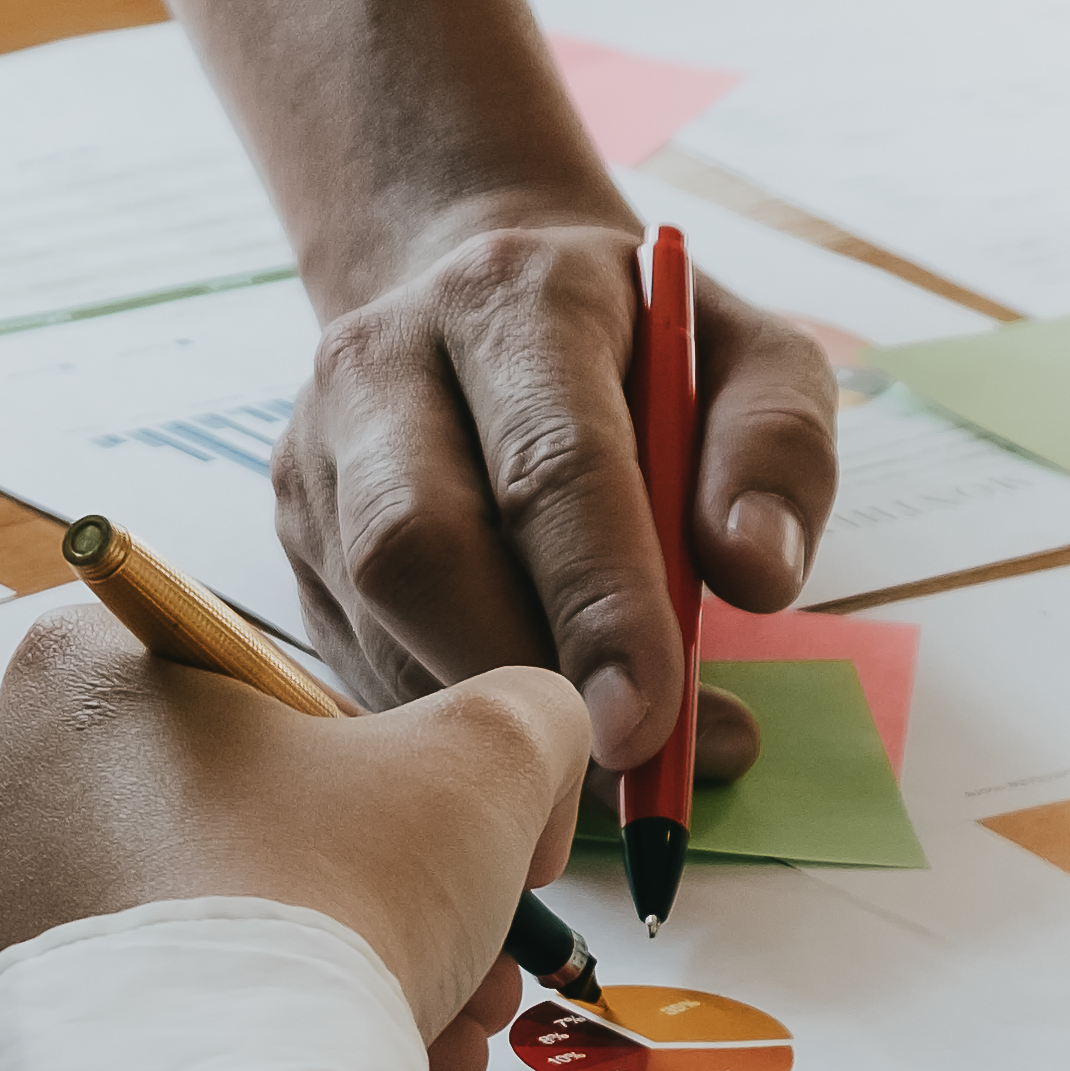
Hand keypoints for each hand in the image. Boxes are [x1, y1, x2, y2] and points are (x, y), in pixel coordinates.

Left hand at [0, 599, 599, 1070]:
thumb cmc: (326, 898)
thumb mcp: (486, 760)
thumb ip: (525, 715)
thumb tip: (525, 756)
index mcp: (84, 670)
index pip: (259, 699)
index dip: (385, 781)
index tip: (449, 855)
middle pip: (227, 832)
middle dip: (369, 906)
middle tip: (463, 973)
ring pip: (179, 945)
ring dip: (312, 991)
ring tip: (416, 1056)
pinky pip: (120, 1037)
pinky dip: (218, 1064)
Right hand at [276, 203, 844, 802]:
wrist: (486, 299)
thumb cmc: (638, 346)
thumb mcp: (748, 359)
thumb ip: (776, 452)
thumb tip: (755, 577)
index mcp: (509, 300)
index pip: (548, 467)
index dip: (597, 609)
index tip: (645, 729)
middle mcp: (380, 364)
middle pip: (418, 549)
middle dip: (518, 678)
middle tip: (611, 770)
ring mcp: (314, 453)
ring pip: (376, 620)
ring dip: (479, 720)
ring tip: (583, 771)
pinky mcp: (293, 535)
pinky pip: (356, 657)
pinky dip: (443, 722)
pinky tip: (513, 739)